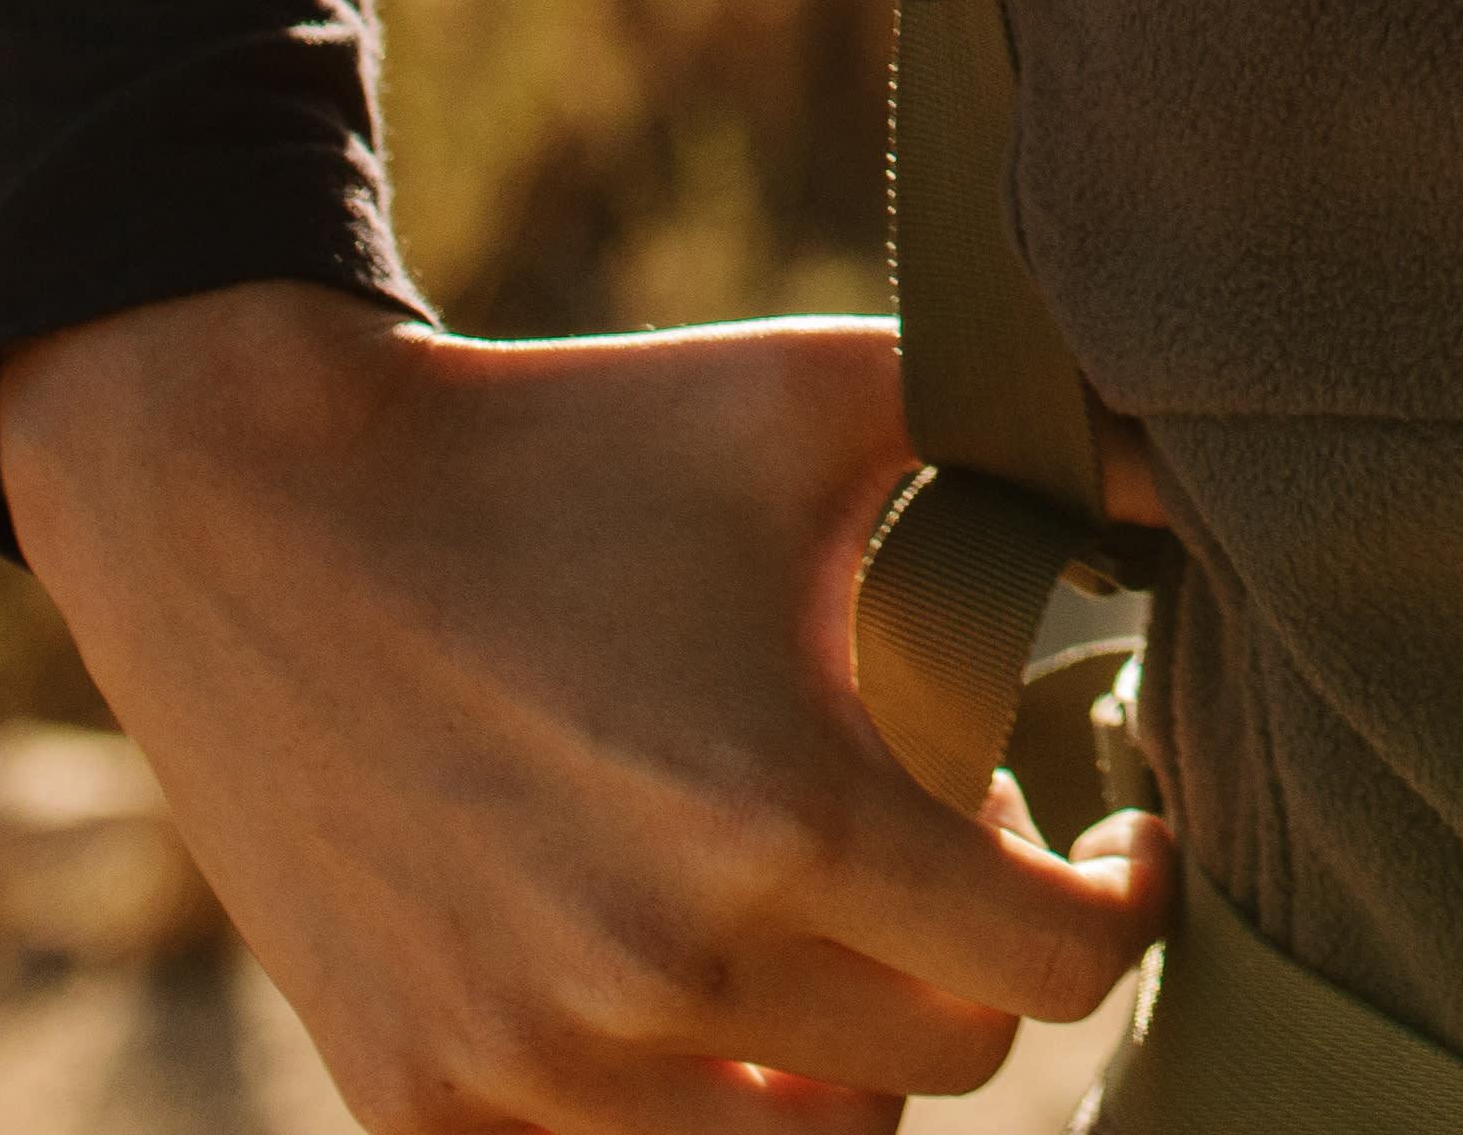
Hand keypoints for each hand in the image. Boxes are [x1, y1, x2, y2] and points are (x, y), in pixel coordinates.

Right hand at [0, 286, 1166, 1133]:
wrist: (257, 508)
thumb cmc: (571, 440)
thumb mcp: (820, 399)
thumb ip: (1036, 436)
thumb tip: (1205, 473)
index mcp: (785, 820)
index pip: (1053, 972)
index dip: (1118, 903)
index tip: (1112, 845)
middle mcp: (666, 973)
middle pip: (943, 1064)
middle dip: (974, 961)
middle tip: (945, 856)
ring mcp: (533, 1063)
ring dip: (846, 1064)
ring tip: (828, 935)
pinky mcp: (422, 1104)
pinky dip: (687, 1116)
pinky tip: (693, 999)